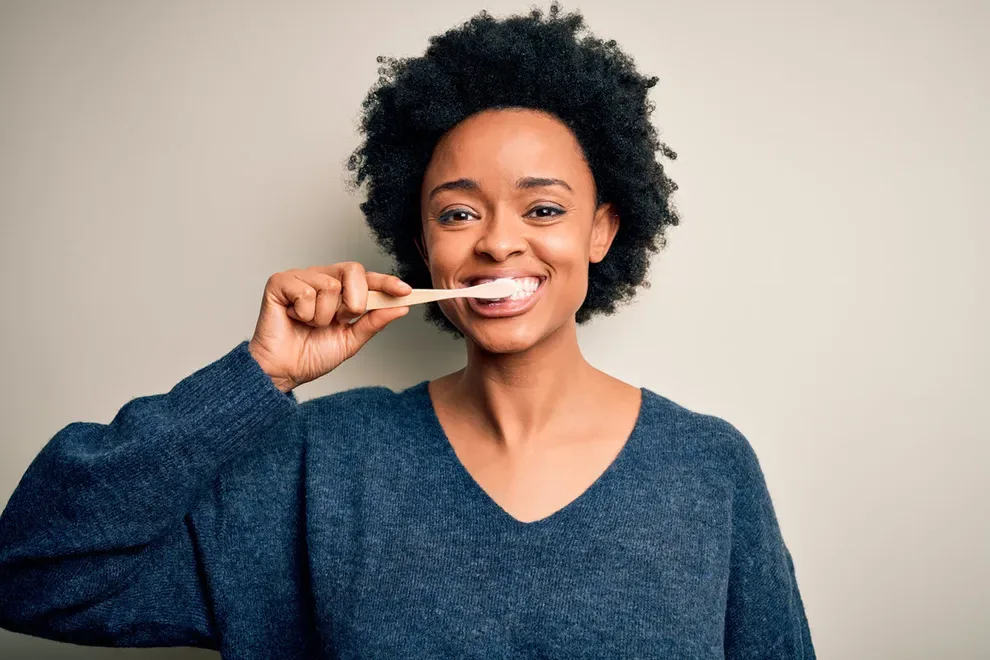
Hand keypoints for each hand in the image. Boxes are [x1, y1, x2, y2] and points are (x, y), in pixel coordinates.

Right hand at [247, 262, 410, 391]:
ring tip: (309, 324)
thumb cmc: (311, 355)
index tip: (405, 291)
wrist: (283, 371)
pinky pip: (305, 292)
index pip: (367, 278)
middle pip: (352, 270)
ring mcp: (300, 278)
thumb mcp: (351, 340)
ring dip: (323, 316)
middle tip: (340, 320)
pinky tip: (294, 319)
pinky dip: (303, 314)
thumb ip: (374, 322)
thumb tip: (401, 307)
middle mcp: (321, 279)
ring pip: (329, 286)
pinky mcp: (280, 283)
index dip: (386, 282)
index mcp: (340, 291)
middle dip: (354, 301)